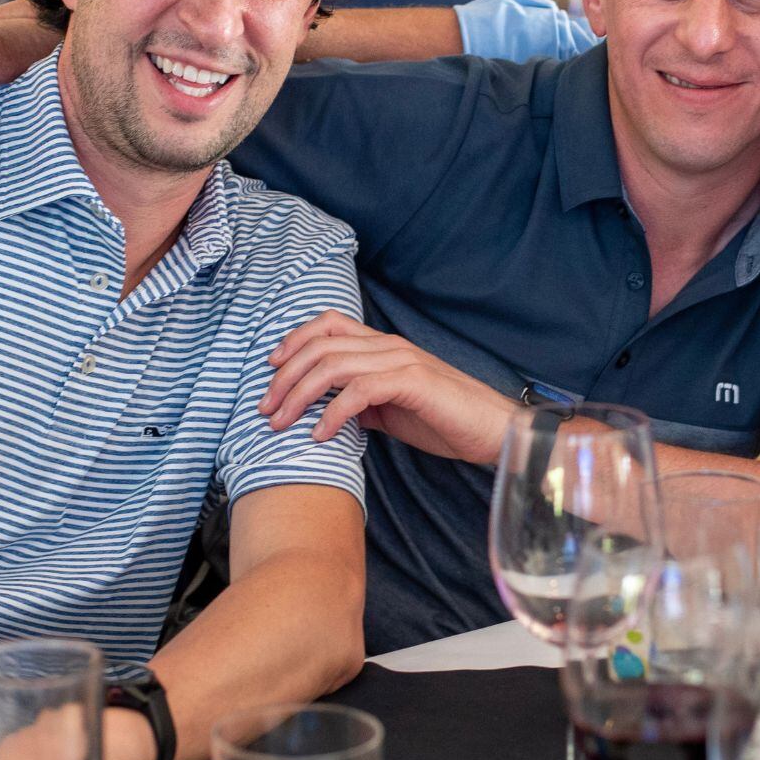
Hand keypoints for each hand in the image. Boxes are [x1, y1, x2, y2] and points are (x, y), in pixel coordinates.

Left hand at [259, 311, 517, 466]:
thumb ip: (363, 402)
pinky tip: (320, 436)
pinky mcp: (412, 382)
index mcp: (384, 346)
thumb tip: (328, 413)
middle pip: (320, 345)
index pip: (329, 324)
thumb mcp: (393, 409)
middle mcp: (389, 345)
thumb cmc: (446, 421)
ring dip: (299, 395)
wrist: (494, 430)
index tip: (270, 370)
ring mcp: (401, 360)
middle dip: (284, 376)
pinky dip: (332, 413)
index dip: (293, 340)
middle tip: (264, 409)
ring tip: (281, 424)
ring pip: (332, 365)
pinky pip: (359, 391)